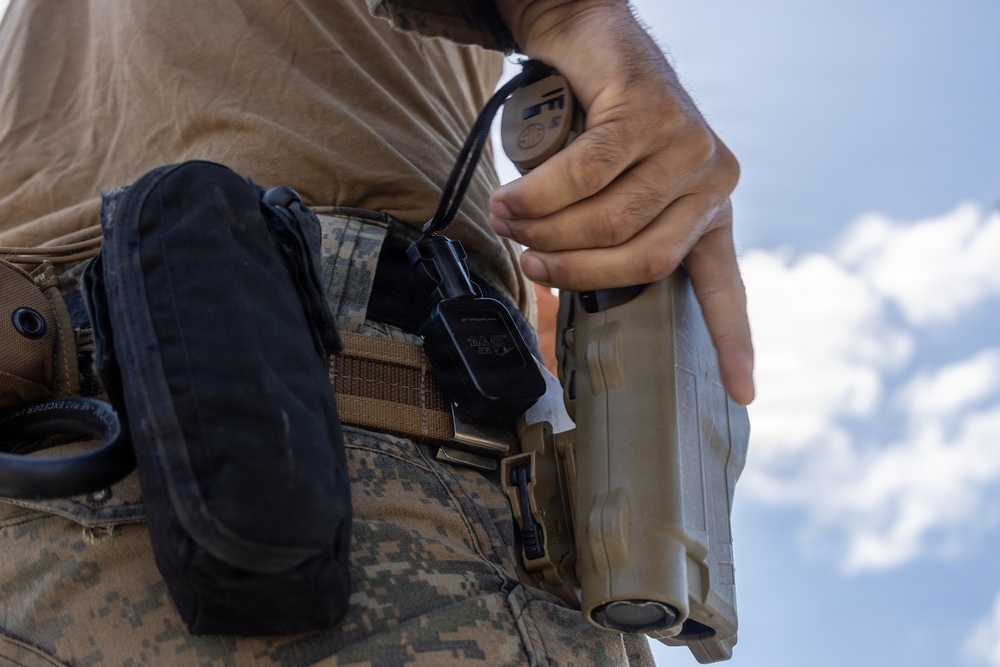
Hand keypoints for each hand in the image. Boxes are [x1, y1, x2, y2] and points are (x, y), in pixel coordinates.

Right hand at [492, 0, 753, 404]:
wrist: (591, 41)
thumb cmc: (593, 125)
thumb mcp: (608, 195)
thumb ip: (598, 249)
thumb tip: (554, 313)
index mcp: (707, 213)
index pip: (723, 288)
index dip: (731, 343)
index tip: (743, 395)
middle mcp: (710, 182)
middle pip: (643, 261)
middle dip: (575, 270)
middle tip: (530, 262)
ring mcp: (689, 145)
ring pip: (609, 218)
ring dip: (546, 228)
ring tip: (509, 218)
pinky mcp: (655, 112)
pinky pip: (587, 173)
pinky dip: (540, 191)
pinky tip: (513, 196)